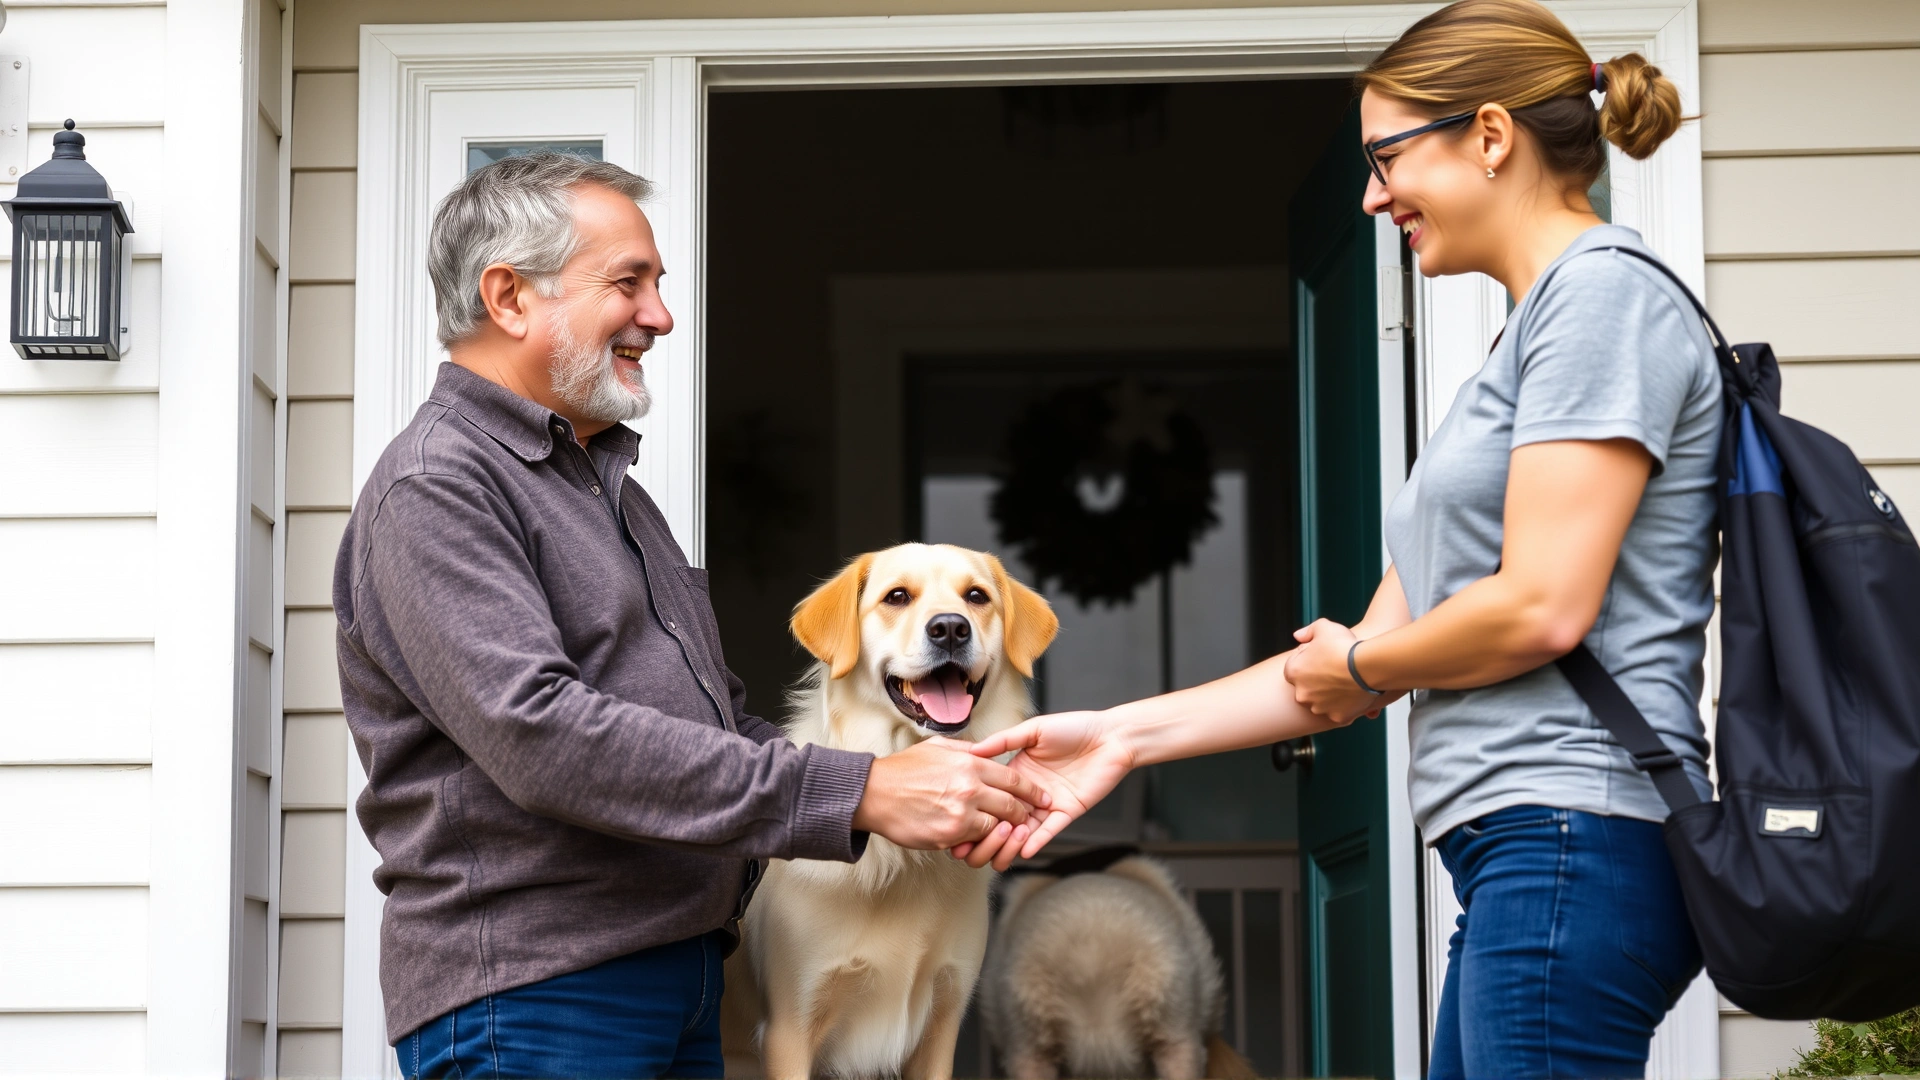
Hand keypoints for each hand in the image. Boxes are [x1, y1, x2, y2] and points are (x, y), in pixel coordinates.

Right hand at [851, 736, 1050, 850]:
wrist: (874, 794)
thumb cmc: (903, 770)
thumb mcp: (938, 747)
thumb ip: (968, 749)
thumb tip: (990, 750)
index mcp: (970, 764)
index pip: (1013, 779)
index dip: (1032, 791)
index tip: (1042, 798)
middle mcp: (970, 788)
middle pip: (1012, 805)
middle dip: (1024, 814)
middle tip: (1030, 818)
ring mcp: (961, 814)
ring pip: (997, 827)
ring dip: (1002, 830)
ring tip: (1005, 831)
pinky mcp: (949, 835)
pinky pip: (975, 841)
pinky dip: (979, 841)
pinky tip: (977, 837)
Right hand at [952, 710, 1135, 869]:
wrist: (1109, 736)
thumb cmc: (1074, 728)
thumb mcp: (1033, 729)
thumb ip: (1004, 740)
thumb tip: (973, 749)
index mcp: (1018, 773)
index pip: (992, 796)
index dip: (975, 808)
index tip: (957, 820)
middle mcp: (1030, 793)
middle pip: (1003, 819)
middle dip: (987, 833)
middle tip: (971, 842)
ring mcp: (1048, 805)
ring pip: (1024, 832)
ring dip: (1010, 840)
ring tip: (1000, 840)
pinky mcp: (1068, 812)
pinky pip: (1049, 832)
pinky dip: (1036, 842)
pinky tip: (1023, 849)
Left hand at [1283, 620, 1398, 724]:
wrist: (1367, 666)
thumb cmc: (1344, 647)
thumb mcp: (1323, 627)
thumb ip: (1308, 631)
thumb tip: (1299, 636)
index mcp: (1293, 672)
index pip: (1294, 667)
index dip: (1308, 661)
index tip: (1321, 658)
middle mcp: (1302, 694)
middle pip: (1306, 687)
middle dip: (1316, 681)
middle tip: (1333, 671)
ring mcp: (1319, 708)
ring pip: (1321, 702)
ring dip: (1329, 695)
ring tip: (1345, 682)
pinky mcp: (1336, 717)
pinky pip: (1338, 712)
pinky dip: (1344, 706)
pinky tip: (1352, 694)